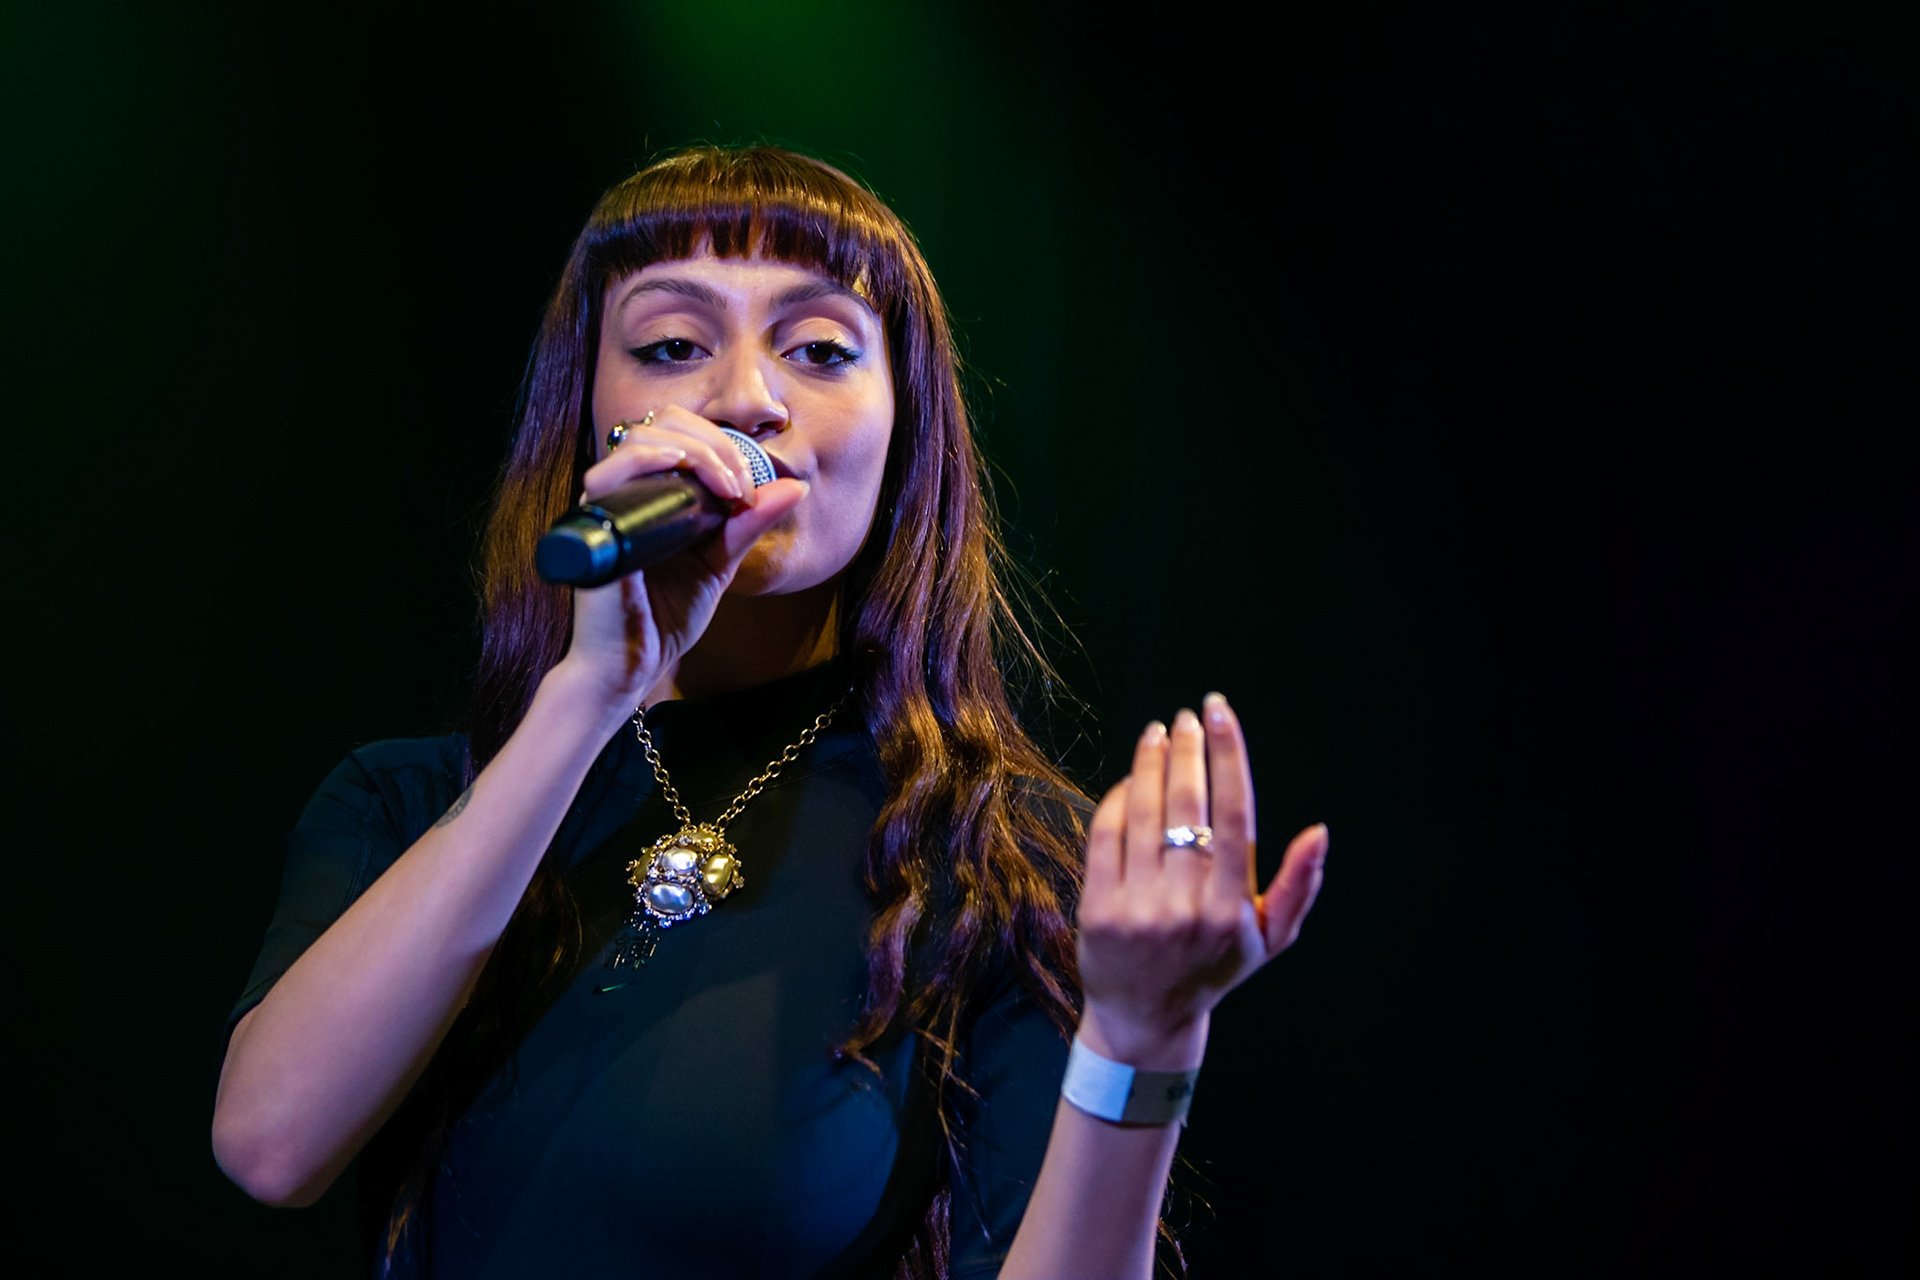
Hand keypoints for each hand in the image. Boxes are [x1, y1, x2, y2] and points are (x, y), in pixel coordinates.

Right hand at [558, 407, 807, 704]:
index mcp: (652, 492)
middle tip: (739, 487)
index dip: (720, 444)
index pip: (679, 431)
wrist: (633, 664)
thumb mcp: (719, 562)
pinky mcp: (594, 524)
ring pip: (639, 436)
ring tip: (725, 489)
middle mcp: (625, 490)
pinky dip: (651, 460)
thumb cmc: (665, 616)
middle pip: (661, 422)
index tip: (747, 489)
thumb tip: (795, 487)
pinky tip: (685, 475)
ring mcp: (606, 504)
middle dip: (713, 443)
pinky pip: (609, 472)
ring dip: (694, 451)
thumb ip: (748, 523)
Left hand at [1076, 693, 1327, 1068]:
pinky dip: (1119, 799)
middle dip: (1188, 748)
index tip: (1221, 713)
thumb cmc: (1215, 968)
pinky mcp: (1098, 910)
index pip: (1233, 814)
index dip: (1227, 756)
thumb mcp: (1270, 939)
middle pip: (1186, 803)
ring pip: (1144, 812)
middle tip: (1189, 715)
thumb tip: (1320, 832)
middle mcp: (1186, 906)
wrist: (1146, 1019)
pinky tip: (1131, 778)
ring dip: (1151, 762)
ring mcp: (1138, 908)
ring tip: (1159, 733)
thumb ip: (1298, 884)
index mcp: (1233, 907)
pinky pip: (1106, 835)